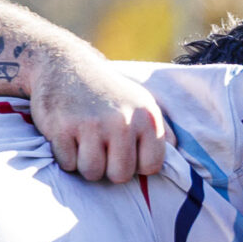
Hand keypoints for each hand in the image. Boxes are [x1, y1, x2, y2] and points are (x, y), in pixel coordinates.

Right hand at [30, 53, 167, 183]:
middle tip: (101, 147)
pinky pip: (68, 165)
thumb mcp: (143, 103)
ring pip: (93, 173)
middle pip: (120, 176)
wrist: (65, 64)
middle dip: (109, 168)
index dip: (137, 165)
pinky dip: (65, 156)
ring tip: (85, 141)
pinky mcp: (62, 128)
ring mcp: (91, 124)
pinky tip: (68, 135)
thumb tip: (180, 164)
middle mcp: (123, 121)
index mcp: (147, 117)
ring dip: (86, 164)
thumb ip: (164, 132)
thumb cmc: (109, 92)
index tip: (126, 150)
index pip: (151, 167)